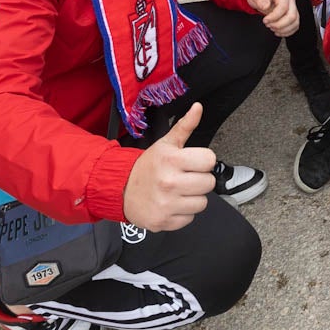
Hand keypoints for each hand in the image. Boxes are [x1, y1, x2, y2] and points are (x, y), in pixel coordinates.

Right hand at [121, 103, 217, 231]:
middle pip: (208, 183)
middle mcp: (169, 182)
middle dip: (199, 180)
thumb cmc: (148, 166)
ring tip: (178, 192)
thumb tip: (198, 107)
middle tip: (185, 177)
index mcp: (171, 160)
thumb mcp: (165, 144)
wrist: (119, 189)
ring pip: (202, 203)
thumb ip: (185, 126)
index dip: (203, 161)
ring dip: (193, 198)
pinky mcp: (163, 222)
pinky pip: (189, 218)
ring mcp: (166, 204)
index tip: (192, 162)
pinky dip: (183, 213)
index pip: (209, 160)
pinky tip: (171, 204)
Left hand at [246, 0, 298, 36]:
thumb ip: (260, 0)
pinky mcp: (292, 15)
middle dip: (279, 24)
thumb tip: (265, 6)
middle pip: (292, 16)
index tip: (265, 20)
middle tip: (268, 25)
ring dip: (283, 29)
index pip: (283, 7)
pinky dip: (287, 31)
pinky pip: (295, 25)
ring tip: (272, 28)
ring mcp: (293, 8)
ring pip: (295, 22)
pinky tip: (278, 32)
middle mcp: (290, 0)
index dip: (274, 17)